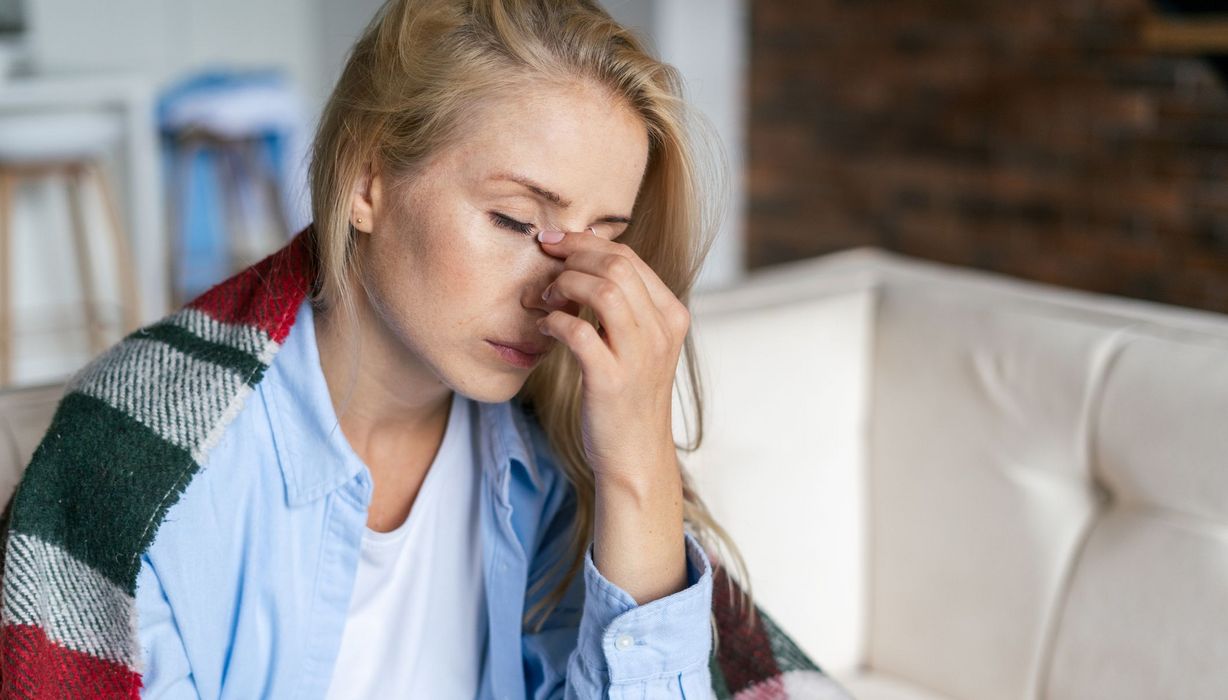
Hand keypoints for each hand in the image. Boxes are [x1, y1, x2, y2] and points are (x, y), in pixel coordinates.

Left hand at [535, 228, 690, 488]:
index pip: (630, 258)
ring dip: (566, 284)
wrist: (636, 455)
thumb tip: (584, 264)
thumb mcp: (640, 346)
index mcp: (671, 316)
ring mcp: (639, 356)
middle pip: (618, 266)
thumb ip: (625, 307)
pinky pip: (579, 332)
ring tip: (547, 297)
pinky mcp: (611, 380)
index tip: (557, 243)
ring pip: (605, 291)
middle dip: (574, 255)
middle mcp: (661, 331)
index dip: (588, 243)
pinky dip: (555, 322)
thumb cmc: (629, 398)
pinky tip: (545, 327)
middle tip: (546, 262)